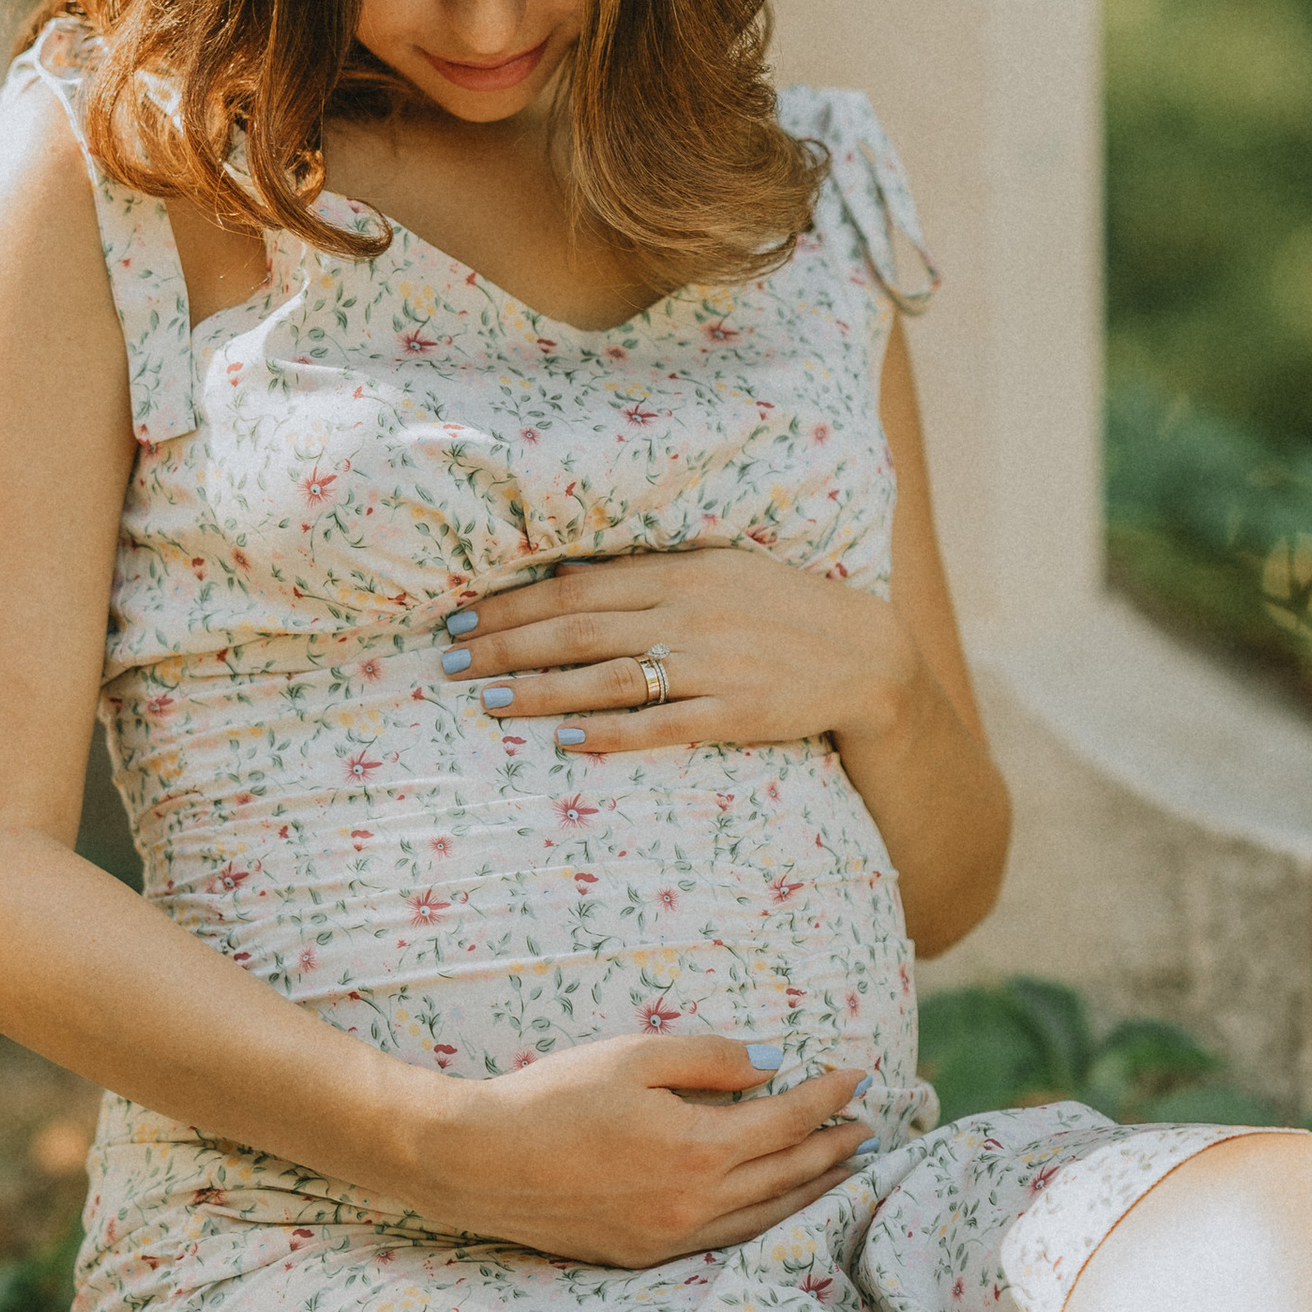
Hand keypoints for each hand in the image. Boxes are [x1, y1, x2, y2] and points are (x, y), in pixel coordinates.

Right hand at [403, 1033, 868, 1262]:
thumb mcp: (633, 1057)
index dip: (828, 1097)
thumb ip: (711, 1059)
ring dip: (813, 1191)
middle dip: (835, 1149)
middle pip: (788, 1175)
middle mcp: (695, 1203)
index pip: (787, 1122)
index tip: (858, 1076)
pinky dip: (768, 1219)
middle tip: (870, 1127)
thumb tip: (773, 1064)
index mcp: (697, 1148)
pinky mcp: (646, 1255)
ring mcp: (672, 1236)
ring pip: (767, 1217)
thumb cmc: (552, 1097)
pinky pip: (728, 1239)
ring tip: (845, 1171)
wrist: (480, 1162)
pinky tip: (777, 1206)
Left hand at [436, 545, 911, 757]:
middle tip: (449, 665)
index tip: (461, 621)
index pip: (576, 590)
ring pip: (607, 679)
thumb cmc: (779, 607)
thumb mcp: (717, 570)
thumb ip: (646, 575)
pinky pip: (658, 726)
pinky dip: (607, 734)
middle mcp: (688, 614)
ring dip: (539, 691)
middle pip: (577, 632)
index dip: (513, 607)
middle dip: (506, 647)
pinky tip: (562, 741)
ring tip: (486, 703)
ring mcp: (711, 666)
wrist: (862, 654)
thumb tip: (568, 576)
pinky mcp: (733, 714)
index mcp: (680, 573)